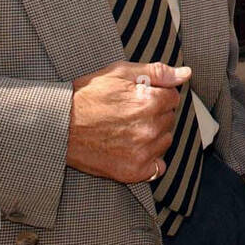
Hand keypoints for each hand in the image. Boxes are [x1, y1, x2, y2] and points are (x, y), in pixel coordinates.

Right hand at [66, 60, 186, 183]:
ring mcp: (142, 152)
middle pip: (169, 119)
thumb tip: (186, 73)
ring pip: (164, 141)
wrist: (58, 126)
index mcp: (150, 102)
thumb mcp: (120, 73)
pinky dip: (149, 160)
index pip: (173, 98)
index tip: (138, 97)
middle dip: (154, 114)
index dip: (156, 95)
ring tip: (126, 130)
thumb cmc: (87, 96)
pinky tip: (130, 149)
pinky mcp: (133, 172)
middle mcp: (149, 128)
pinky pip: (157, 168)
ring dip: (153, 136)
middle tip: (128, 113)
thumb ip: (158, 72)